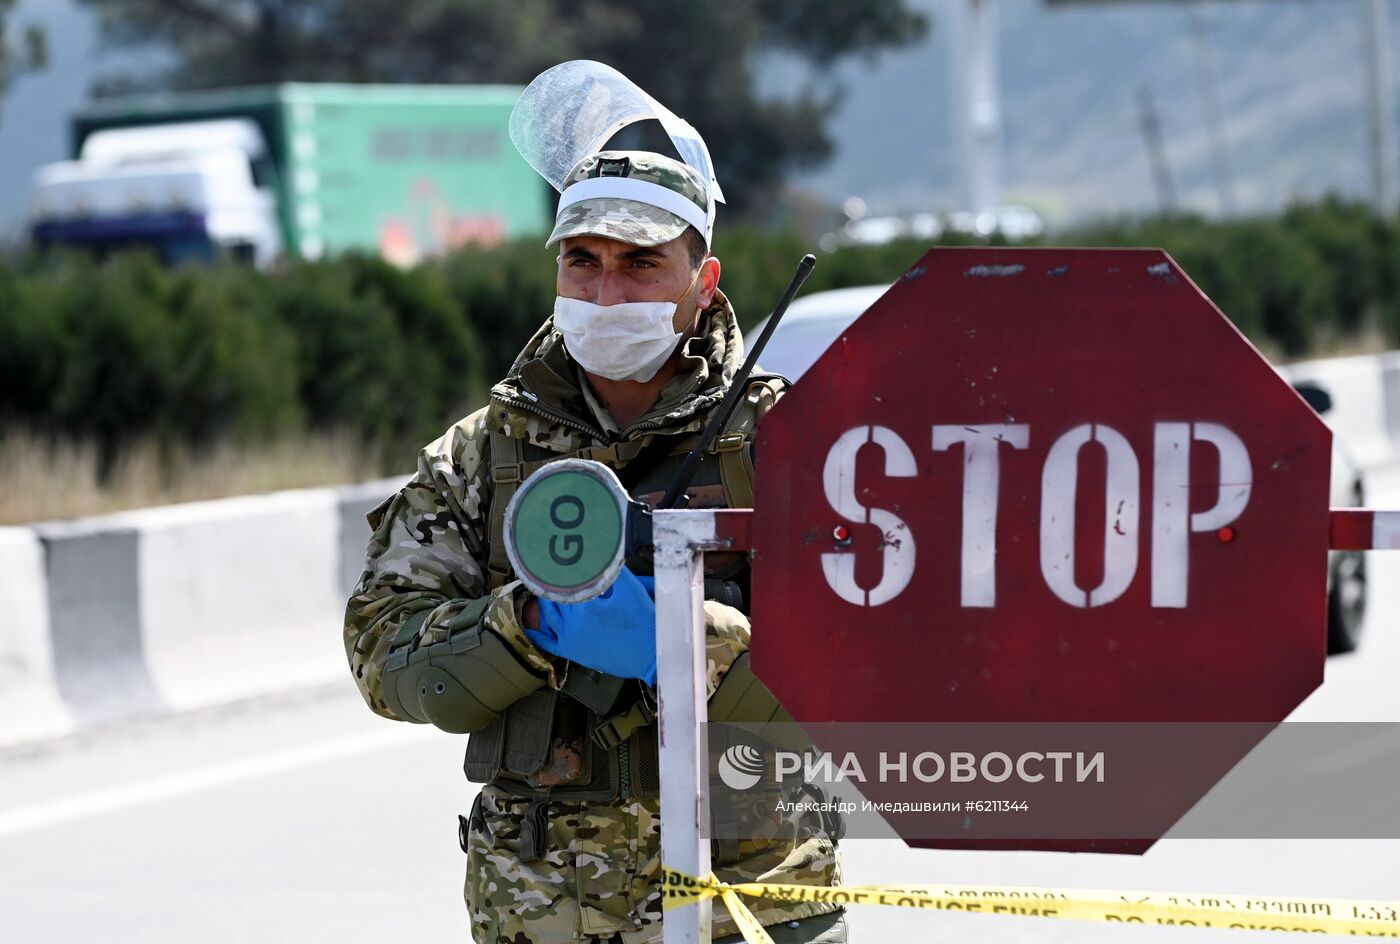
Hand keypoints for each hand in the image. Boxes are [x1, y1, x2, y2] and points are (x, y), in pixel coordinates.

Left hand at [525, 567, 657, 683]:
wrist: (650, 654)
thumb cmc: (644, 623)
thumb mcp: (631, 589)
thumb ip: (613, 571)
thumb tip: (602, 554)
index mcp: (586, 602)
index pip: (564, 581)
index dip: (557, 570)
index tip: (548, 560)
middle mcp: (573, 619)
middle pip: (554, 597)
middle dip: (550, 584)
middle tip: (542, 571)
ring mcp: (570, 637)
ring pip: (548, 615)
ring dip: (544, 602)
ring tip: (541, 590)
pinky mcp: (573, 651)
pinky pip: (548, 643)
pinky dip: (538, 634)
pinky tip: (531, 628)